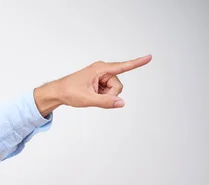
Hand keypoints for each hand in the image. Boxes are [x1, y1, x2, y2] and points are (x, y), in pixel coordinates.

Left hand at [34, 54, 151, 115]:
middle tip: (94, 96)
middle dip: (110, 94)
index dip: (137, 63)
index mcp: (100, 69)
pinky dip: (102, 96)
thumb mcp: (87, 99)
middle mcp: (103, 70)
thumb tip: (121, 103)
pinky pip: (109, 92)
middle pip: (118, 86)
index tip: (150, 57)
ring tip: (91, 95)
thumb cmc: (69, 92)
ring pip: (114, 90)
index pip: (123, 66)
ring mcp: (102, 76)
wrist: (58, 92)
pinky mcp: (100, 81)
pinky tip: (92, 95)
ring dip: (105, 96)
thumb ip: (106, 102)